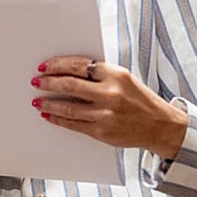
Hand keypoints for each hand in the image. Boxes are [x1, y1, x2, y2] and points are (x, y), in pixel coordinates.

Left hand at [32, 56, 188, 158]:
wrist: (160, 126)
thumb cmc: (140, 100)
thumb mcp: (124, 79)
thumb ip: (100, 75)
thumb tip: (67, 71)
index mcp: (116, 74)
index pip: (79, 65)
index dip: (58, 65)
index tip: (44, 66)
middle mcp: (110, 93)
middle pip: (70, 85)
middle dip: (49, 83)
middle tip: (36, 82)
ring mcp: (105, 114)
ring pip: (68, 107)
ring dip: (49, 103)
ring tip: (37, 100)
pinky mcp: (102, 131)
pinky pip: (73, 124)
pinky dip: (58, 119)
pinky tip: (48, 115)